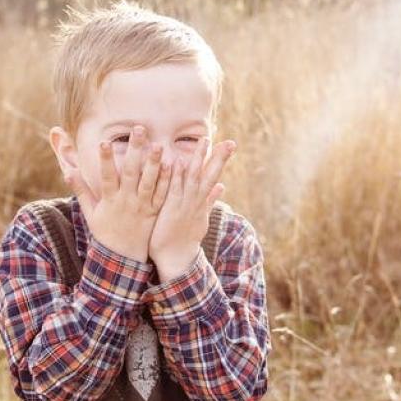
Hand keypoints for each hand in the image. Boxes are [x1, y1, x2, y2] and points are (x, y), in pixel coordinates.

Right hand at [64, 125, 172, 261]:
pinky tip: (173, 164)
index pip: (106, 176)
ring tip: (158, 144)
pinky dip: (167, 180)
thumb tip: (68, 171)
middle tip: (139, 129)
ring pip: (149, 182)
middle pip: (131, 172)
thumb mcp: (90, 213)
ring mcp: (142, 206)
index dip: (104, 159)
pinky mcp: (154, 211)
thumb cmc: (105, 232)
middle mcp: (127, 201)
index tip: (103, 142)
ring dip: (154, 162)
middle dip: (134, 150)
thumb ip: (81, 190)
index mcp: (110, 200)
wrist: (123, 258)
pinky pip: (162, 194)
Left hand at [149, 136, 235, 279]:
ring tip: (204, 141)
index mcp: (202, 202)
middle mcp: (196, 201)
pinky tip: (178, 161)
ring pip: (194, 178)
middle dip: (219, 157)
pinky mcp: (171, 209)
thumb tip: (222, 186)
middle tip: (229, 141)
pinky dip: (177, 176)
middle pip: (209, 175)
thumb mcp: (201, 217)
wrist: (176, 259)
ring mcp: (185, 205)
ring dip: (199, 159)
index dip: (220, 159)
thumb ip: (210, 200)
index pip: (213, 176)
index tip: (228, 143)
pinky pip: (174, 189)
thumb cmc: (185, 238)